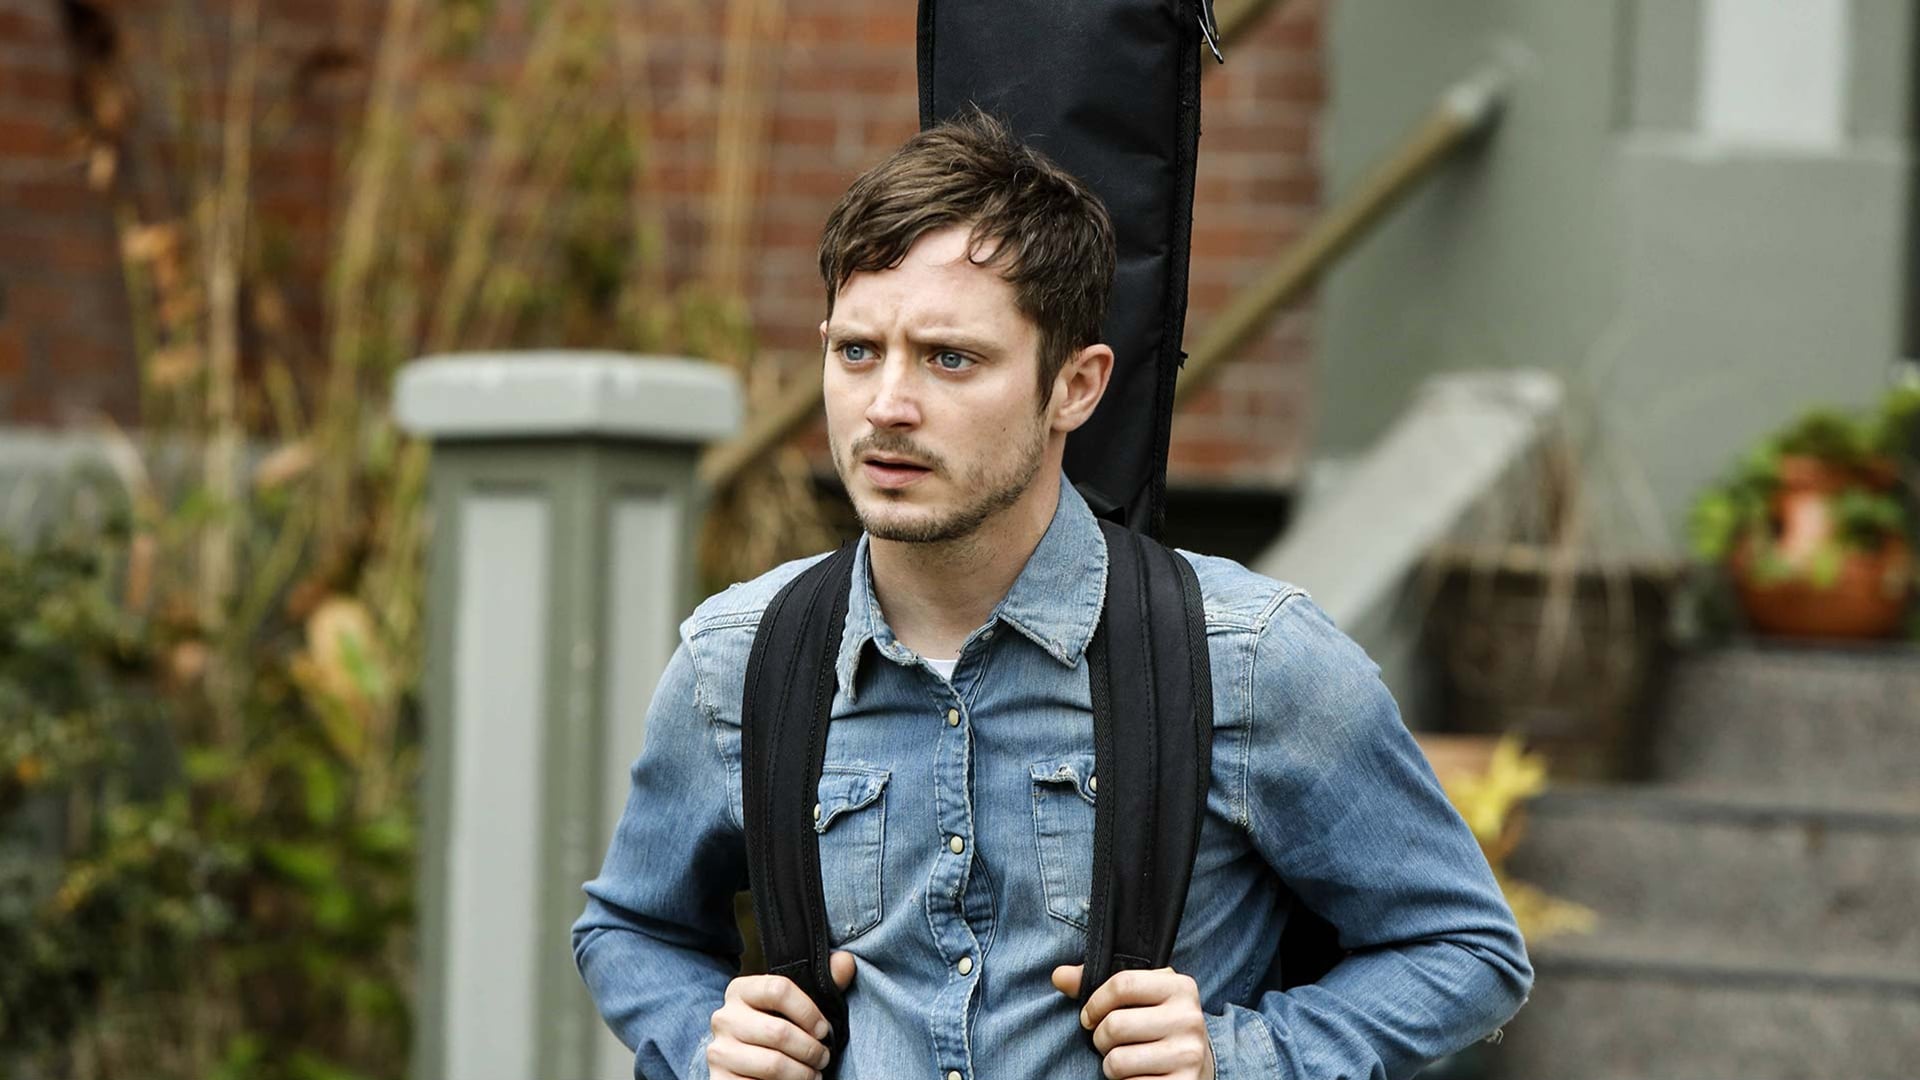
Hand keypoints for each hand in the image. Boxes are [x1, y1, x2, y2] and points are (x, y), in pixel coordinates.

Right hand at [709, 950, 856, 1078]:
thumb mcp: (796, 1004)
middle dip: (811, 1050)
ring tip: (813, 1074)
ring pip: (773, 1064)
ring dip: (802, 1073)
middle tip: (824, 1058)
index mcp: (741, 990)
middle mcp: (725, 1018)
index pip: (778, 989)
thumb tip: (846, 962)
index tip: (824, 1030)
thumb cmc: (775, 1027)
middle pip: (779, 1031)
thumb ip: (824, 982)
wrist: (739, 1060)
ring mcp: (719, 1051)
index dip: (809, 1012)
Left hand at [1051, 964, 1215, 1079]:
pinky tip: (1138, 1076)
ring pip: (1117, 1061)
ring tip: (1124, 1060)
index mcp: (1180, 987)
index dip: (1095, 1002)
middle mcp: (1189, 1019)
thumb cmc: (1158, 1024)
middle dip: (1100, 1038)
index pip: (1123, 984)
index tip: (1090, 1016)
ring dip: (1110, 1065)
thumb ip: (1099, 984)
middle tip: (1108, 1043)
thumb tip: (1059, 976)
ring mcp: (1188, 1055)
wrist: (1198, 1064)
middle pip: (1115, 1025)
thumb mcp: (1140, 997)